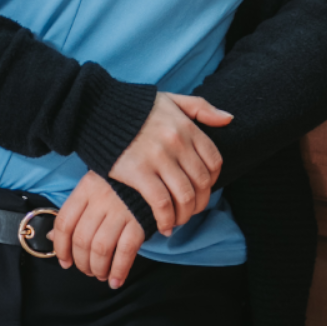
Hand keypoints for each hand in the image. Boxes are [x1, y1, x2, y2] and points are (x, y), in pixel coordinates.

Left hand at [51, 171, 145, 288]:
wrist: (153, 174)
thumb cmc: (119, 185)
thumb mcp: (93, 190)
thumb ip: (74, 212)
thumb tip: (52, 237)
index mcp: (86, 188)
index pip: (64, 222)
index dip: (61, 247)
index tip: (64, 261)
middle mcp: (101, 198)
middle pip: (82, 239)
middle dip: (81, 262)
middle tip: (86, 269)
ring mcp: (121, 209)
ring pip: (101, 248)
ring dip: (98, 268)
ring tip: (99, 274)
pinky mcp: (140, 221)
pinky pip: (125, 251)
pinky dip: (119, 270)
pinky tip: (116, 279)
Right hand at [109, 92, 231, 236]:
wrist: (97, 108)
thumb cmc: (135, 107)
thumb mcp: (171, 99)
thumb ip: (201, 108)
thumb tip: (229, 119)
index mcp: (186, 126)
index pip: (214, 161)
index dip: (212, 181)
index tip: (200, 189)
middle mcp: (177, 142)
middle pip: (202, 183)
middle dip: (200, 203)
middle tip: (189, 211)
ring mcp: (158, 158)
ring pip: (185, 197)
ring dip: (184, 215)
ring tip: (176, 221)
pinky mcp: (138, 172)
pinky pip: (162, 203)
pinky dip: (166, 219)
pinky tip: (163, 226)